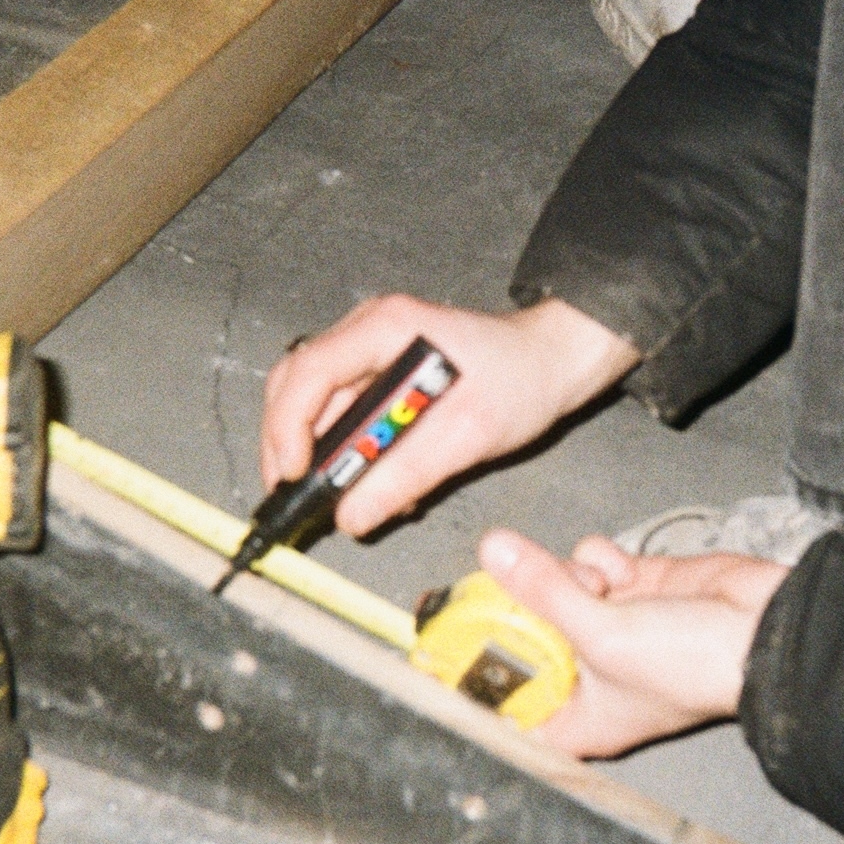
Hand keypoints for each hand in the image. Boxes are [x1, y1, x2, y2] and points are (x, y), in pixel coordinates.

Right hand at [260, 295, 639, 535]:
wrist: (555, 360)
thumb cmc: (521, 380)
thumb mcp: (467, 435)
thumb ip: (407, 474)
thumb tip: (352, 515)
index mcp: (385, 328)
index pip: (308, 373)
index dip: (288, 427)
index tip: (293, 474)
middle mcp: (368, 332)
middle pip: (296, 386)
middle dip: (288, 444)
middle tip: (293, 494)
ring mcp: (371, 350)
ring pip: (316, 403)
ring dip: (322, 453)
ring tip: (344, 497)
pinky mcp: (382, 372)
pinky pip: (345, 410)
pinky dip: (347, 449)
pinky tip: (374, 482)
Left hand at [478, 529, 788, 759]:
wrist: (767, 628)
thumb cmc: (694, 666)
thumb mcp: (602, 633)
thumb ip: (544, 589)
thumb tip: (493, 552)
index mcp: (581, 720)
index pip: (509, 711)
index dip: (478, 683)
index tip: (445, 649)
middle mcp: (593, 680)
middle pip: (528, 641)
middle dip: (522, 610)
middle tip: (501, 584)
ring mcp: (615, 630)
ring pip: (558, 592)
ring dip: (567, 577)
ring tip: (594, 583)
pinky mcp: (638, 592)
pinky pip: (595, 566)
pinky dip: (599, 559)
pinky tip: (617, 567)